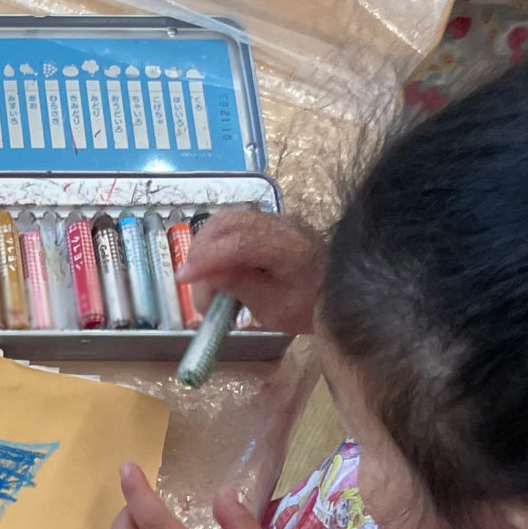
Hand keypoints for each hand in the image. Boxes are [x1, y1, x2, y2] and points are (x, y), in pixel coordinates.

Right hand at [176, 209, 323, 334]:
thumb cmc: (310, 306)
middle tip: (194, 285)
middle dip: (200, 251)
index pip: (236, 244)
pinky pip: (236, 226)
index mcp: (286, 246)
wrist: (345, 291)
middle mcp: (280, 224)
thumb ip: (240, 287)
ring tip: (204, 277)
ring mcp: (276, 221)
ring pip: (228, 220)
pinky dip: (218, 243)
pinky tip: (217, 267)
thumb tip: (208, 273)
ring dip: (207, 246)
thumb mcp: (273, 308)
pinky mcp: (272, 226)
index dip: (205, 259)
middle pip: (226, 222)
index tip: (182, 279)